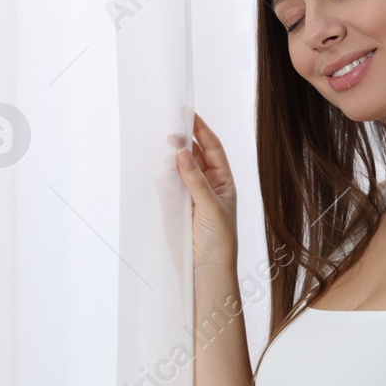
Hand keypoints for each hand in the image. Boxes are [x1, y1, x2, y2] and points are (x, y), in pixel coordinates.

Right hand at [174, 112, 238, 267]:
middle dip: (184, 142)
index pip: (212, 148)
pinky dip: (163, 180)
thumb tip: (182, 152)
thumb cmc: (219, 240)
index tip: (188, 114)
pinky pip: (166, 187)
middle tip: (171, 135)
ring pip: (178, 169)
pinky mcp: (174, 208)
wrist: (205, 270)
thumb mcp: (210, 206)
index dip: (201, 130)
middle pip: (194, 155)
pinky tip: (163, 177)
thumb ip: (195, 179)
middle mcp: (206, 185)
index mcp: (223, 181)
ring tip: (167, 157)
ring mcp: (189, 196)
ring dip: (173, 161)